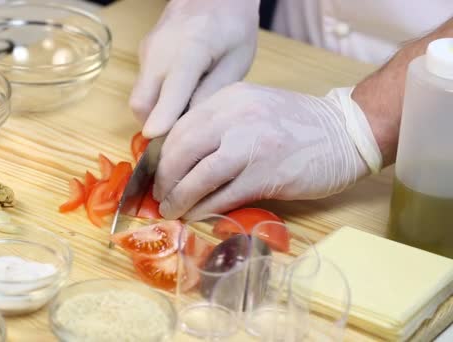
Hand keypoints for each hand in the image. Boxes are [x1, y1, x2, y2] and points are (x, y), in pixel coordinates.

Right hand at [129, 0, 258, 137]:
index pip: (170, 92)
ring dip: (157, 112)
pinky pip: (144, 86)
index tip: (158, 142)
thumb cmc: (232, 25)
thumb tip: (189, 124)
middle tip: (181, 136)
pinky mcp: (144, 53)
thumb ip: (212, 94)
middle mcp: (160, 51)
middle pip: (142, 103)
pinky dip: (158, 98)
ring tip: (186, 111)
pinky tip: (181, 94)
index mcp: (190, 50)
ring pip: (141, 97)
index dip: (162, 120)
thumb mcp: (237, 61)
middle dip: (156, 125)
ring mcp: (147, 51)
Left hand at [153, 83, 381, 218]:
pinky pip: (223, 196)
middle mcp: (236, 117)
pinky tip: (196, 215)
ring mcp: (251, 146)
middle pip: (181, 151)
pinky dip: (204, 208)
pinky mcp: (265, 175)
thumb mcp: (253, 108)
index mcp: (230, 98)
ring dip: (179, 198)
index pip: (180, 127)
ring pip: (198, 176)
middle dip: (164, 178)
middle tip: (159, 195)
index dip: (161, 154)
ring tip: (171, 210)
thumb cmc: (298, 124)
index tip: (156, 172)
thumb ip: (219, 125)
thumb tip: (181, 157)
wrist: (346, 132)